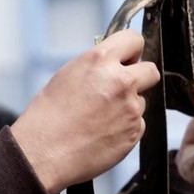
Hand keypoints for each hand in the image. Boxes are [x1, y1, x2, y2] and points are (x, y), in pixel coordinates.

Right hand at [11, 30, 159, 193]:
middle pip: (151, 71)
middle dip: (140, 77)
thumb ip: (98, 65)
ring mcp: (131, 108)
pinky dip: (125, 127)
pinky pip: (137, 124)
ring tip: (99, 117)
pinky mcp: (134, 132)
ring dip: (128, 106)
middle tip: (122, 87)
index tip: (128, 58)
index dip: (131, 50)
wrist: (42, 154)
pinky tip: (103, 132)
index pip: (134, 40)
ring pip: (141, 101)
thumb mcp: (68, 75)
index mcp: (100, 61)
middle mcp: (121, 82)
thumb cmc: (47, 116)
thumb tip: (116, 63)